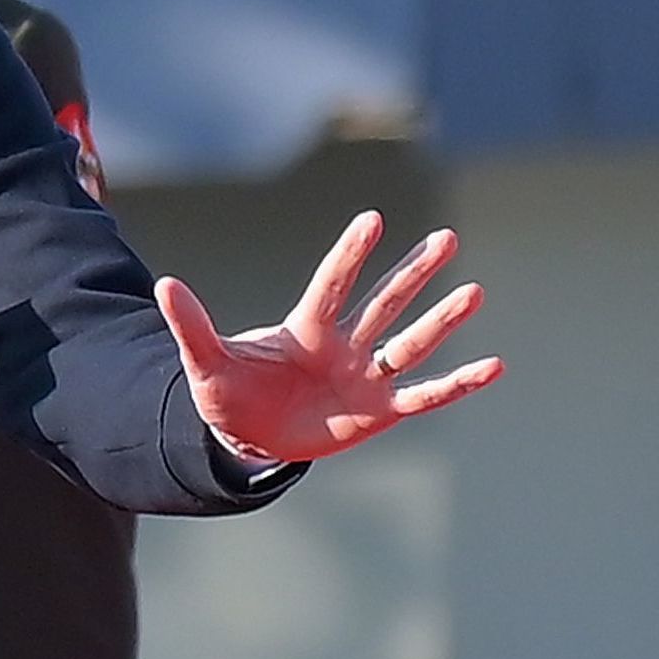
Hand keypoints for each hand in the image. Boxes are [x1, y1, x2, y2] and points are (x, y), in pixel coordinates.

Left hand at [159, 212, 498, 467]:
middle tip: (447, 238)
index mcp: (306, 328)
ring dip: (441, 320)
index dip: (350, 255)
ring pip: (410, 343)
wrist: (247, 439)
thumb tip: (164, 285)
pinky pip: (425, 395)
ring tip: (474, 292)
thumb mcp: (206, 362)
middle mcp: (344, 346)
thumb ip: (192, 326)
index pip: (333, 285)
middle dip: (413, 273)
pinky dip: (458, 383)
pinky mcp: (381, 412)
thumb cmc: (229, 394)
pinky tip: (494, 365)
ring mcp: (366, 377)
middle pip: (384, 303)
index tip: (372, 219)